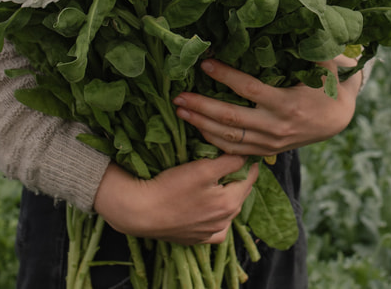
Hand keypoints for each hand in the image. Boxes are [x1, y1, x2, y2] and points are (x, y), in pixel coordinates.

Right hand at [92, 154, 257, 244]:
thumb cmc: (171, 187)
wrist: (141, 212)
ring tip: (218, 182)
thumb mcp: (203, 168)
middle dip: (238, 178)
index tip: (244, 151)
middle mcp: (225, 222)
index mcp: (230, 203)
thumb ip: (230, 162)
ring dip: (228, 196)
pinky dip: (217, 217)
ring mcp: (210, 233)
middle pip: (240, 193)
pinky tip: (210, 209)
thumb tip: (247, 156)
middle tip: (231, 162)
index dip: (249, 162)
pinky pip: (215, 228)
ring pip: (229, 210)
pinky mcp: (196, 239)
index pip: (250, 177)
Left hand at [171, 55, 360, 156]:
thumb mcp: (323, 64)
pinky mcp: (267, 151)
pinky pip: (236, 150)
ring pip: (229, 137)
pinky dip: (213, 141)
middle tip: (178, 96)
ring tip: (179, 112)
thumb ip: (306, 45)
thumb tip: (294, 16)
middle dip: (201, 107)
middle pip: (231, 118)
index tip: (205, 64)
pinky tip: (197, 130)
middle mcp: (276, 126)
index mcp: (287, 102)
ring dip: (201, 125)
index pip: (249, 89)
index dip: (225, 76)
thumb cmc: (328, 85)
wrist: (339, 120)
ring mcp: (270, 142)